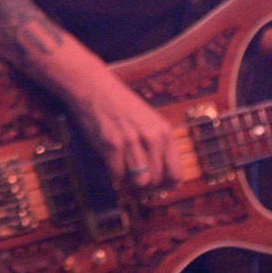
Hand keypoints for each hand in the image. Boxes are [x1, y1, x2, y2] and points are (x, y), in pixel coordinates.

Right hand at [59, 65, 190, 193]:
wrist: (95, 88)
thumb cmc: (123, 106)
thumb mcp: (149, 121)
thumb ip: (159, 147)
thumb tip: (170, 181)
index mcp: (164, 132)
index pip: (176, 174)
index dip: (167, 185)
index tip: (157, 185)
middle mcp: (152, 138)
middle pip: (156, 181)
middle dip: (146, 183)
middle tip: (135, 175)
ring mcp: (132, 142)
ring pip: (139, 182)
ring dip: (130, 180)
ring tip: (124, 167)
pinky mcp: (112, 145)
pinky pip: (118, 176)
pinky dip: (113, 174)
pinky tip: (111, 160)